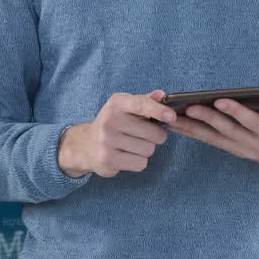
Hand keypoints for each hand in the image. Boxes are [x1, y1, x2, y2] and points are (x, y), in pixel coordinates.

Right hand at [58, 89, 177, 177]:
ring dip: (146, 150)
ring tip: (132, 145)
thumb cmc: (113, 123)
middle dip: (156, 137)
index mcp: (117, 103)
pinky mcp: (108, 159)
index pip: (141, 104)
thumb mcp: (125, 107)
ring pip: (148, 150)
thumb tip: (163, 95)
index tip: (172, 116)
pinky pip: (140, 163)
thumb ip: (145, 101)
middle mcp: (110, 120)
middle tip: (144, 135)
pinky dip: (138, 162)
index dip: (159, 110)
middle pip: (153, 133)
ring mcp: (107, 140)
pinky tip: (127, 156)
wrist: (86, 145)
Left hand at [167, 93, 258, 173]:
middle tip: (189, 107)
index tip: (220, 101)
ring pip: (217, 140)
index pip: (253, 124)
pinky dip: (197, 135)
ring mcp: (246, 151)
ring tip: (175, 119)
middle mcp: (257, 146)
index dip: (237, 113)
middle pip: (229, 132)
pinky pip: (215, 143)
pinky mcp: (239, 151)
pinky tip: (181, 127)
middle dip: (208, 119)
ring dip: (195, 130)